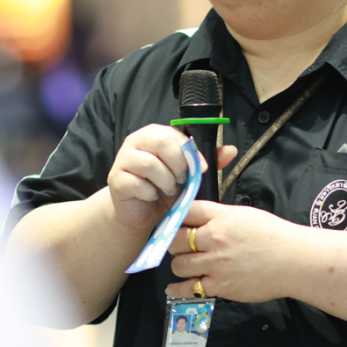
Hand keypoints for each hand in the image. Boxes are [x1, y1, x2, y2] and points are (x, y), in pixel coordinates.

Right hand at [106, 126, 235, 232]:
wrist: (141, 213)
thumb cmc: (165, 189)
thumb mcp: (188, 175)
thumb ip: (206, 162)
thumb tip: (231, 150)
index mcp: (155, 134)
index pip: (175, 135)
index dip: (191, 153)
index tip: (200, 169)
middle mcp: (136, 141)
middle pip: (161, 143)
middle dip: (178, 165)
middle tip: (181, 181)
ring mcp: (123, 159)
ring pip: (149, 164)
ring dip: (165, 181)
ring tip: (169, 190)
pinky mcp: (116, 178)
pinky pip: (136, 183)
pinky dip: (149, 193)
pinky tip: (152, 196)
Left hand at [165, 201, 307, 303]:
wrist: (295, 261)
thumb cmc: (274, 236)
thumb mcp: (244, 215)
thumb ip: (219, 215)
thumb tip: (198, 220)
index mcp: (221, 217)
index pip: (186, 211)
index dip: (177, 217)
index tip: (175, 224)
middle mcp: (215, 239)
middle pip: (175, 240)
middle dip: (175, 243)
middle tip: (181, 247)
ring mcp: (216, 264)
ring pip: (178, 264)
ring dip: (180, 265)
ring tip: (187, 265)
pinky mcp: (220, 286)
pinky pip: (189, 288)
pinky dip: (178, 289)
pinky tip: (174, 288)